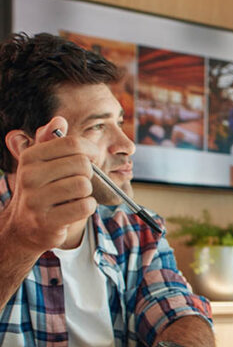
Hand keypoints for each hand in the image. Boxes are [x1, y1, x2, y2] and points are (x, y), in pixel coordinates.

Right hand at [2, 116, 98, 251]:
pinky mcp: (47, 221)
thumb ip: (51, 140)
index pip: (72, 143)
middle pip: (82, 164)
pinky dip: (87, 207)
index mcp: (30, 157)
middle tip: (77, 181)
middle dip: (87, 174)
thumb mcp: (42, 163)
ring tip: (73, 196)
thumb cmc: (42, 189)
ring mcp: (36, 200)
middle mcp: (29, 176)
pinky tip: (74, 209)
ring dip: (86, 192)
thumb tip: (59, 120)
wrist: (27, 226)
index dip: (90, 150)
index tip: (90, 157)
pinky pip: (85, 206)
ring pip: (84, 185)